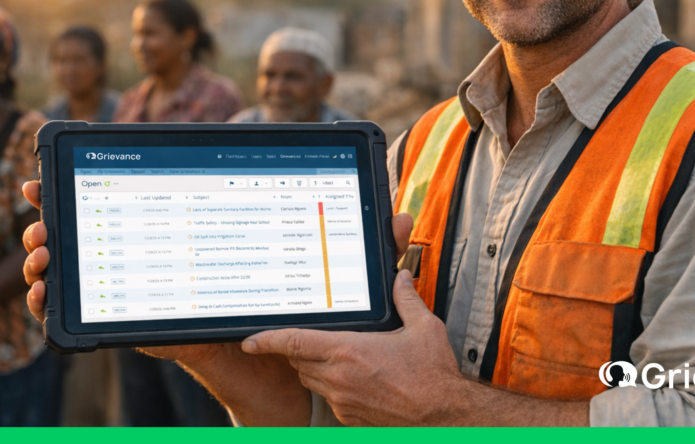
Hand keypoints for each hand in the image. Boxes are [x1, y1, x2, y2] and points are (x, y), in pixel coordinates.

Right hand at [21, 179, 413, 330]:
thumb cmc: (318, 330)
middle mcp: (187, 269)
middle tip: (32, 195)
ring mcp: (173, 302)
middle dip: (68, 210)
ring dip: (60, 255)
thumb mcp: (341, 279)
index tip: (72, 161)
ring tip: (33, 244)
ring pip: (107, 272)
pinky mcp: (172, 337)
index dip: (118, 180)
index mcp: (217, 245)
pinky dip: (83, 310)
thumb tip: (406, 220)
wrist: (304, 390)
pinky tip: (48, 298)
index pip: (166, 203)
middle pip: (119, 231)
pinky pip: (122, 323)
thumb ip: (370, 248)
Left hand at [241, 268, 464, 425]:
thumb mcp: (423, 328)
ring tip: (333, 354)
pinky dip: (331, 385)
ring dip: (313, 366)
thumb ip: (406, 299)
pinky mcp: (350, 417)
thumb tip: (401, 278)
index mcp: (349, 352)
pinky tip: (353, 377)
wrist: (444, 417)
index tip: (250, 340)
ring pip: (311, 379)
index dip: (267, 341)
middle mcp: (339, 378)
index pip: (295, 342)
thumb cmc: (433, 377)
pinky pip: (328, 397)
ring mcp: (342, 401)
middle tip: (303, 336)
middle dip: (296, 348)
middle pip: (299, 360)